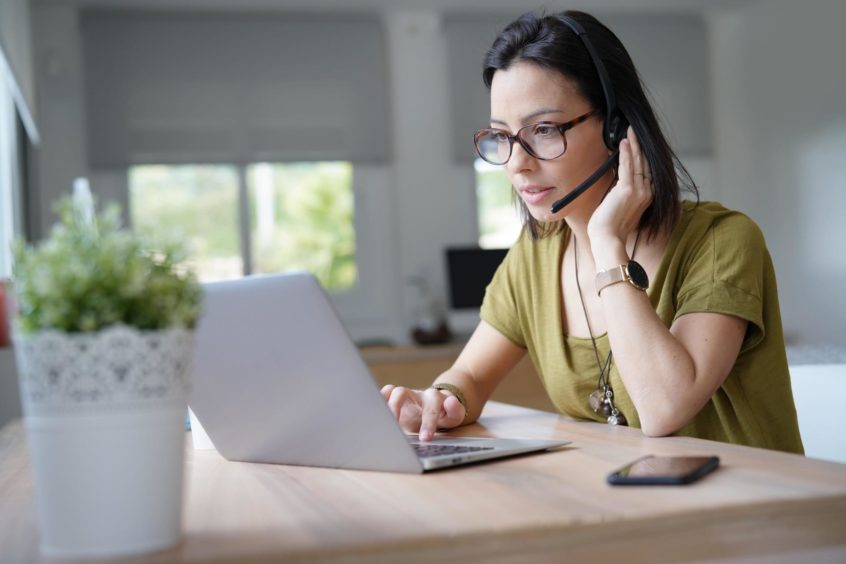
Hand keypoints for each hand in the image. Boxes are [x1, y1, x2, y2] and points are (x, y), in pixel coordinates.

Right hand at [380, 385, 465, 440]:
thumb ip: (455, 410)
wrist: (436, 407)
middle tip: (393, 428)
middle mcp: (415, 394)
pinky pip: (383, 396)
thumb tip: (451, 402)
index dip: (427, 421)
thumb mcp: (454, 415)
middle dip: (395, 408)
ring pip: (389, 392)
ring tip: (380, 422)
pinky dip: (378, 404)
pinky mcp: (394, 401)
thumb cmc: (444, 414)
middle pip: (401, 392)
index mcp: (432, 398)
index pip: (430, 405)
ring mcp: (403, 396)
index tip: (425, 438)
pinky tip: (375, 418)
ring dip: (383, 404)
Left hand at [587, 126, 652, 253]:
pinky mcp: (627, 189)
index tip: (637, 145)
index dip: (642, 157)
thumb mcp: (621, 209)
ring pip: (638, 162)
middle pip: (644, 163)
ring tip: (630, 131)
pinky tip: (623, 142)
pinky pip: (627, 166)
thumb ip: (623, 196)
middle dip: (639, 146)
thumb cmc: (610, 229)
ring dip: (633, 144)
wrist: (608, 240)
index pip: (646, 172)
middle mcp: (647, 192)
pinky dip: (625, 153)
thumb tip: (616, 186)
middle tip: (634, 131)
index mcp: (647, 197)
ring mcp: (639, 191)